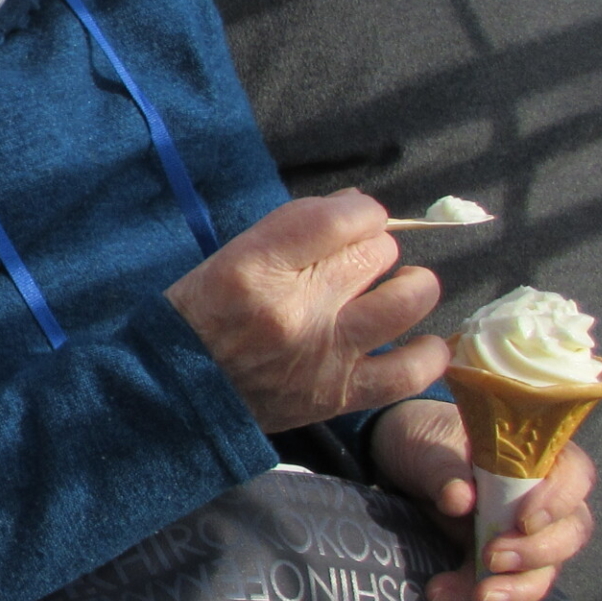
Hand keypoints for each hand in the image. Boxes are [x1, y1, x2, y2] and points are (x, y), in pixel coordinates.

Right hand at [165, 191, 448, 434]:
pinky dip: (427, 354)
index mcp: (257, 267)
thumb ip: (294, 229)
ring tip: (400, 288)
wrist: (174, 394)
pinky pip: (408, 372)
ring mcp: (324, 355)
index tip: (355, 219)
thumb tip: (357, 205)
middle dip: (373, 247)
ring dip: (411, 286)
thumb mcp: (230, 258)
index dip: (360, 212)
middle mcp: (296, 309)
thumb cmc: (199, 317)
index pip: (340, 219)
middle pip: (374, 253)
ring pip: (404, 301)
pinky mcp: (339, 394)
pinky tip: (425, 342)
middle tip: (358, 261)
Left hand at [370, 397, 597, 600]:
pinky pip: (502, 584)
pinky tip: (440, 592)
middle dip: (537, 552)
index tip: (524, 520)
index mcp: (538, 457)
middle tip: (494, 557)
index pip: (574, 477)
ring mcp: (523, 533)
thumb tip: (461, 499)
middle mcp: (542, 498)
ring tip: (480, 595)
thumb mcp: (428, 446)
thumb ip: (445, 469)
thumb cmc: (427, 438)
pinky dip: (474, 591)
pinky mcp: (497, 558)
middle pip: (570, 532)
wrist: (400, 457)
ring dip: (517, 587)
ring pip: (545, 568)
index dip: (558, 502)